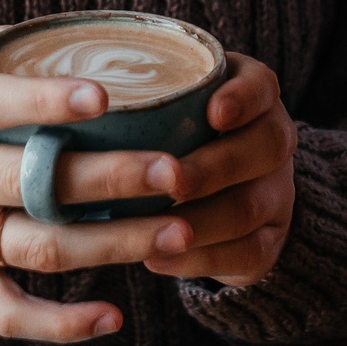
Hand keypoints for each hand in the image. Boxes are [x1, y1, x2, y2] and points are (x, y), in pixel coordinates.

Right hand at [0, 34, 200, 343]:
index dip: (45, 101)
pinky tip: (112, 316)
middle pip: (28, 182)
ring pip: (33, 247)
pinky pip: (2, 309)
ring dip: (111, 246)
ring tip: (177, 231)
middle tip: (176, 171)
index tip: (106, 98)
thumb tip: (60, 30)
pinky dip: (57, 324)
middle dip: (109, 180)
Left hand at [144, 53, 297, 287]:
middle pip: (264, 148)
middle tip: (172, 180)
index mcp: (254, 96)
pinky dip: (200, 259)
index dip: (242, 98)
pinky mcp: (268, 241)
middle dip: (215, 166)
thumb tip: (69, 101)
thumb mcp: (170, 105)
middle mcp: (274, 140)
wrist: (223, 190)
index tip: (213, 111)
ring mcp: (277, 193)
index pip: (261, 86)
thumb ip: (141, 99)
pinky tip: (158, 258)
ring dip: (201, 220)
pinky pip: (246, 254)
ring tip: (154, 226)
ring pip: (250, 207)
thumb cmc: (176, 133)